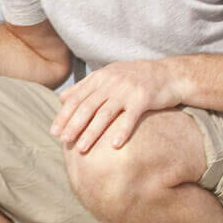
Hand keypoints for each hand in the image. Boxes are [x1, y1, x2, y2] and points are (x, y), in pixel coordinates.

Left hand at [52, 58, 188, 152]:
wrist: (168, 74)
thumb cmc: (134, 79)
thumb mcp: (108, 76)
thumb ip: (85, 87)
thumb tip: (61, 98)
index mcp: (100, 78)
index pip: (76, 98)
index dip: (64, 115)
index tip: (54, 132)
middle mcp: (111, 83)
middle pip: (87, 107)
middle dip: (73, 125)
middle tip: (64, 141)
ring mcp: (127, 90)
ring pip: (105, 114)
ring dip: (92, 133)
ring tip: (81, 148)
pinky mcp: (143, 99)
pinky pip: (130, 118)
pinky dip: (122, 131)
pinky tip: (114, 146)